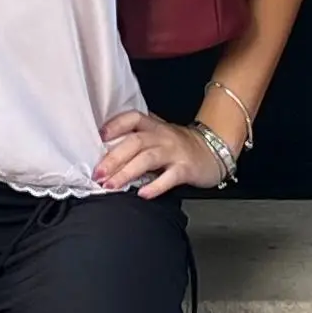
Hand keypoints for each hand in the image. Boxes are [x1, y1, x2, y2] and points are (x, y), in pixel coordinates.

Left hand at [94, 110, 224, 198]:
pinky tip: (142, 194)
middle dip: (113, 158)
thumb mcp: (158, 137)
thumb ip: (136, 142)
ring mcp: (174, 152)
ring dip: (126, 172)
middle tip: (98, 173)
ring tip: (111, 185)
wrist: (213, 151)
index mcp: (153, 126)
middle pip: (135, 142)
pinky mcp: (185, 169)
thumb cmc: (179, 147)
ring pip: (147, 158)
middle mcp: (162, 136)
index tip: (99, 138)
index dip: (115, 125)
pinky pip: (169, 177)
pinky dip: (155, 186)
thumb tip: (105, 156)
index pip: (132, 118)